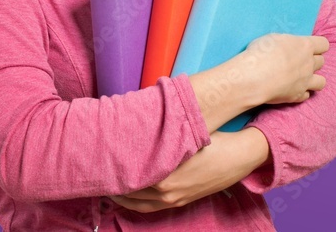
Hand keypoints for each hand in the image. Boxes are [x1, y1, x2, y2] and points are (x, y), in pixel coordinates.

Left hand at [108, 129, 266, 212]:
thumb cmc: (209, 139)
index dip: (112, 172)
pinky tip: (127, 196)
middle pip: (129, 192)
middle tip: (97, 175)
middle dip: (113, 185)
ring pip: (138, 203)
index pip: (128, 177)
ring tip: (107, 187)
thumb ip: (157, 135)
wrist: (238, 156)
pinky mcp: (180, 200)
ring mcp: (173, 198)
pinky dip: (135, 203)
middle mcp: (165, 190)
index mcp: (163, 174)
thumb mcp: (182, 134)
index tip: (99, 164)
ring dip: (121, 196)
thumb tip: (133, 128)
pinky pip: (150, 207)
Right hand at [238, 33, 327, 104]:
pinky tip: (292, 89)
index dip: (317, 45)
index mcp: (305, 46)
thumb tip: (287, 47)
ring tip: (302, 78)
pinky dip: (301, 92)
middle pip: (321, 61)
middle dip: (312, 60)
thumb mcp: (273, 38)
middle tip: (299, 61)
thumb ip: (286, 43)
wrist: (253, 77)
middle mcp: (309, 64)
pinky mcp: (297, 96)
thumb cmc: (261, 53)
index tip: (307, 46)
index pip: (323, 44)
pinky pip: (307, 95)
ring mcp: (305, 82)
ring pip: (321, 82)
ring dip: (314, 79)